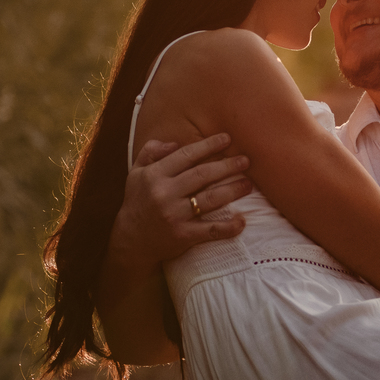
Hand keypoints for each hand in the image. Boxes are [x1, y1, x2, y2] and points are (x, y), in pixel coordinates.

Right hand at [108, 134, 251, 272]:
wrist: (131, 241)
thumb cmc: (139, 201)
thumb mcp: (136, 172)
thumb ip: (152, 151)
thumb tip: (175, 142)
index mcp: (155, 175)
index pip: (186, 155)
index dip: (208, 145)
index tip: (227, 138)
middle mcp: (164, 193)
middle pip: (202, 175)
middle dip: (227, 166)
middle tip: (246, 160)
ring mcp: (174, 215)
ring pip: (210, 199)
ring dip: (233, 190)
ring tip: (248, 184)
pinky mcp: (183, 236)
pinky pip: (210, 230)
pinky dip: (228, 227)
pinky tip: (242, 221)